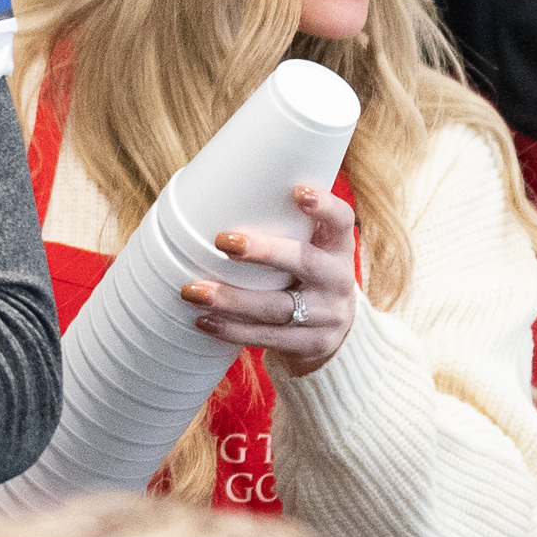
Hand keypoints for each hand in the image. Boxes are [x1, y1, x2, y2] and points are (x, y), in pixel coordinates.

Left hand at [187, 185, 359, 368]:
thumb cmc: (305, 279)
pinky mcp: (311, 345)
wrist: (335, 335)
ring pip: (278, 307)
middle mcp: (339, 280)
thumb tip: (216, 197)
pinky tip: (204, 320)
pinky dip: (232, 330)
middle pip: (305, 262)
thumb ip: (283, 229)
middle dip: (264, 251)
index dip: (325, 206)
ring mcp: (328, 316)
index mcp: (339, 248)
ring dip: (232, 299)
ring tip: (193, 291)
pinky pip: (268, 337)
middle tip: (222, 241)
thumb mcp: (310, 251)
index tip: (297, 191)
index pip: (342, 221)